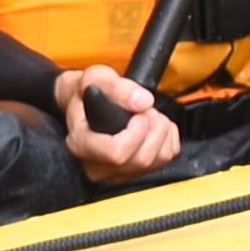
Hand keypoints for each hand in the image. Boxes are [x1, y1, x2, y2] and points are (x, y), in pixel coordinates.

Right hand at [56, 67, 179, 183]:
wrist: (85, 102)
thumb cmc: (86, 92)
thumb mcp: (95, 78)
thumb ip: (116, 87)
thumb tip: (142, 102)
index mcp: (82, 145)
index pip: (117, 153)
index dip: (135, 132)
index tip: (137, 114)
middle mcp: (97, 165)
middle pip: (142, 159)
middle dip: (152, 127)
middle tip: (143, 109)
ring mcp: (118, 173)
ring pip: (158, 159)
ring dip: (161, 130)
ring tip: (147, 115)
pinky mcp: (136, 172)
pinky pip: (167, 157)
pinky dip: (168, 138)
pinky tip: (152, 126)